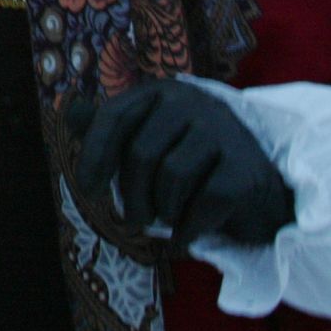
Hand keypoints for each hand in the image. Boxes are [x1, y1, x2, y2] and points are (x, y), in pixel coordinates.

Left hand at [66, 79, 292, 246]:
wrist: (260, 195)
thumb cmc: (196, 165)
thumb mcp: (153, 138)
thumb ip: (114, 128)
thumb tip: (70, 113)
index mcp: (165, 93)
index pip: (116, 116)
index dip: (95, 153)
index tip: (88, 188)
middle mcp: (194, 103)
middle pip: (142, 152)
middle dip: (132, 195)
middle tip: (133, 219)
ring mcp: (223, 132)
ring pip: (171, 177)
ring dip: (162, 210)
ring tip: (165, 220)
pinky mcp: (243, 169)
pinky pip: (201, 204)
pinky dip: (186, 229)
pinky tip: (183, 237)